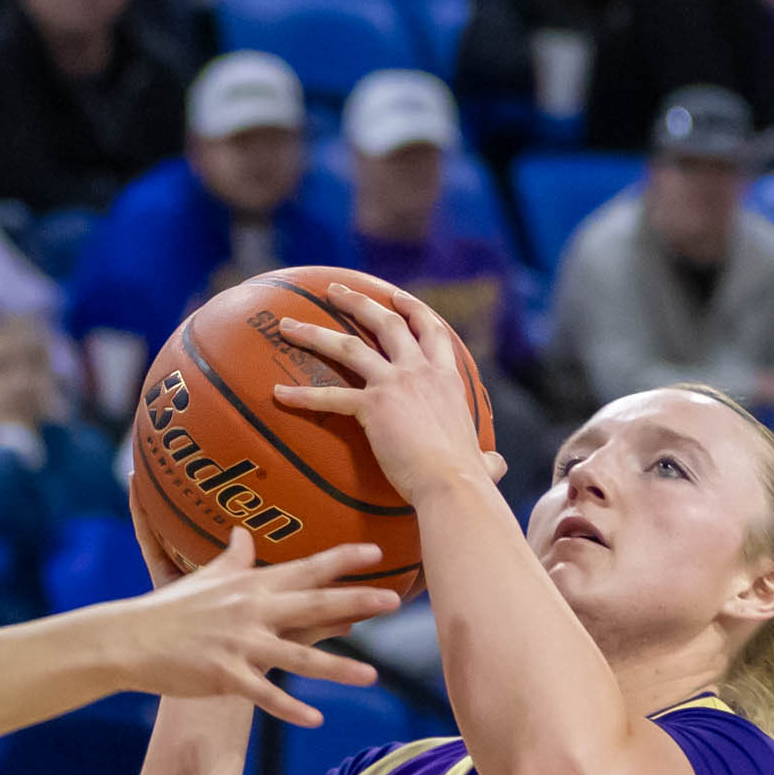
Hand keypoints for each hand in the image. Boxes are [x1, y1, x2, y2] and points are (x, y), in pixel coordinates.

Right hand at [88, 528, 397, 726]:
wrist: (128, 638)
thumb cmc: (169, 608)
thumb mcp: (203, 576)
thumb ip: (232, 557)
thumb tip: (243, 531)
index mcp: (251, 585)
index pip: (306, 569)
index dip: (342, 560)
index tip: (378, 553)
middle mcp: (251, 611)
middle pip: (312, 606)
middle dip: (355, 602)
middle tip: (394, 601)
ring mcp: (239, 644)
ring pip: (298, 658)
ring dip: (337, 668)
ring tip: (372, 677)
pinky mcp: (225, 675)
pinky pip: (265, 695)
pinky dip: (290, 709)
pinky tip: (316, 720)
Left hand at [267, 286, 497, 504]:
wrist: (453, 483)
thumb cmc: (468, 479)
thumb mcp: (483, 460)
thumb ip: (487, 460)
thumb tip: (496, 468)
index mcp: (446, 378)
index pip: (429, 330)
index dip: (411, 308)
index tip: (395, 296)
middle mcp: (420, 371)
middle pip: (385, 322)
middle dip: (357, 302)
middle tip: (334, 291)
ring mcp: (394, 384)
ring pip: (348, 347)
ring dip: (315, 333)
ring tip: (287, 325)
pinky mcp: (372, 407)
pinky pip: (329, 397)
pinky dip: (301, 396)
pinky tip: (278, 394)